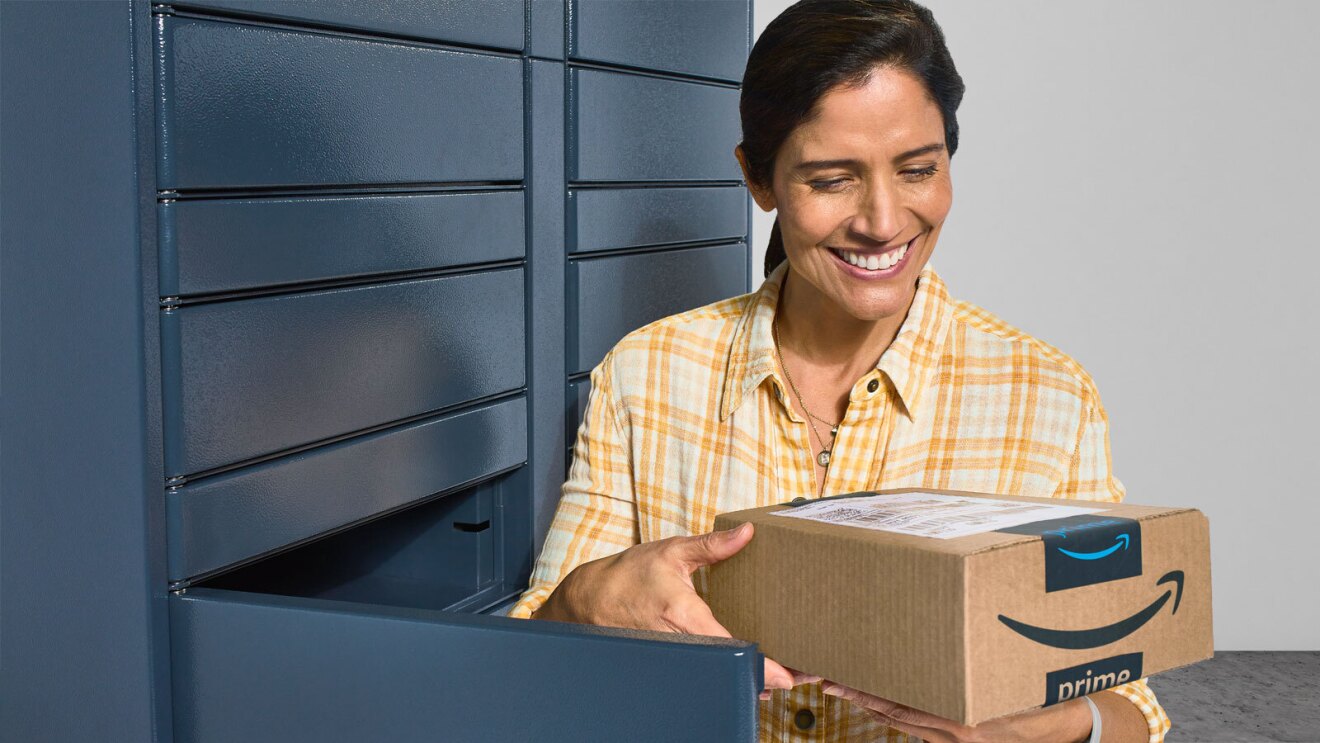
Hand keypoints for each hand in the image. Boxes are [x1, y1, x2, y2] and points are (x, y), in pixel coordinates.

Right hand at [533, 522, 813, 697]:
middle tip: (794, 677)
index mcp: (683, 614)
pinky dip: (721, 674)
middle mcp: (678, 642)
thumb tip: (748, 532)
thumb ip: (712, 545)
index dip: (757, 664)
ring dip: (742, 677)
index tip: (783, 675)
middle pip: (725, 668)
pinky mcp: (666, 662)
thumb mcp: (672, 551)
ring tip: (774, 678)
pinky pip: (698, 672)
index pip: (727, 645)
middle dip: (759, 676)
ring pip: (713, 675)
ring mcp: (671, 657)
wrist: (590, 599)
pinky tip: (742, 671)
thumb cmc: (630, 574)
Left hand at [820, 681, 1092, 742]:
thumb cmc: (1045, 694)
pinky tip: (882, 701)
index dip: (866, 692)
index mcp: (966, 722)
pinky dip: (897, 715)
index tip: (838, 678)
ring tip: (844, 685)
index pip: (902, 705)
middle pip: (894, 714)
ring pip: (903, 723)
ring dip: (874, 704)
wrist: (1071, 729)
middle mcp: (957, 736)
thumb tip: (936, 643)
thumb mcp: (1011, 679)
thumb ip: (975, 671)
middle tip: (828, 679)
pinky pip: (919, 731)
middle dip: (860, 696)